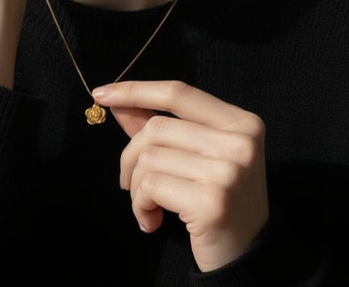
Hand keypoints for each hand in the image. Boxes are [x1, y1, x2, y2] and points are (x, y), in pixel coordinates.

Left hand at [93, 80, 268, 272]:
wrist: (247, 258)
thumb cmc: (217, 203)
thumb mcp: (196, 158)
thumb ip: (159, 128)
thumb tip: (118, 104)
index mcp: (240, 122)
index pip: (178, 93)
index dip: (136, 90)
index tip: (102, 94)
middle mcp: (240, 142)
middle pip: (157, 128)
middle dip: (130, 156)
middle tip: (128, 182)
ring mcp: (228, 170)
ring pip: (150, 157)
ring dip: (136, 187)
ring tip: (147, 207)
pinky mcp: (212, 200)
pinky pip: (151, 186)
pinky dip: (140, 204)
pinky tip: (151, 221)